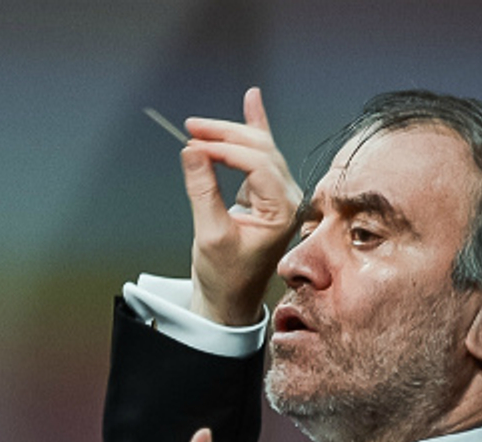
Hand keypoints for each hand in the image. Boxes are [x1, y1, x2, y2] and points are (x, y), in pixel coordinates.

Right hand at [182, 87, 302, 325]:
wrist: (230, 300)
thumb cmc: (225, 277)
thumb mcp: (210, 234)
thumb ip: (203, 190)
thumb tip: (192, 151)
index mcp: (282, 211)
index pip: (255, 164)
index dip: (223, 149)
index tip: (192, 145)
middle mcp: (288, 199)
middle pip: (260, 150)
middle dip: (226, 134)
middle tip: (193, 127)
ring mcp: (280, 195)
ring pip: (260, 149)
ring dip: (231, 132)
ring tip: (203, 123)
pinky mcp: (267, 194)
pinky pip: (259, 156)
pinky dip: (251, 130)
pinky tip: (251, 102)